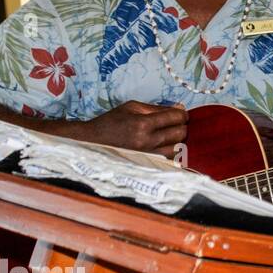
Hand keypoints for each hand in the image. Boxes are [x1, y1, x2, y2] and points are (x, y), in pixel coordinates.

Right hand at [74, 100, 188, 156]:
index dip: (182, 114)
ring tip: (169, 136)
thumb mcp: (131, 108)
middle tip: (174, 124)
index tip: (180, 114)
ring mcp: (147, 156)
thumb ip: (157, 108)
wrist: (91, 142)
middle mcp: (146, 142)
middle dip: (181, 126)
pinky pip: (169, 160)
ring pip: (177, 149)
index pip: (175, 118)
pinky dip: (171, 152)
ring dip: (177, 141)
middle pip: (180, 134)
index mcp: (142, 124)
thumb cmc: (111, 122)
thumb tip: (180, 108)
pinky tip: (165, 147)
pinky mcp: (146, 165)